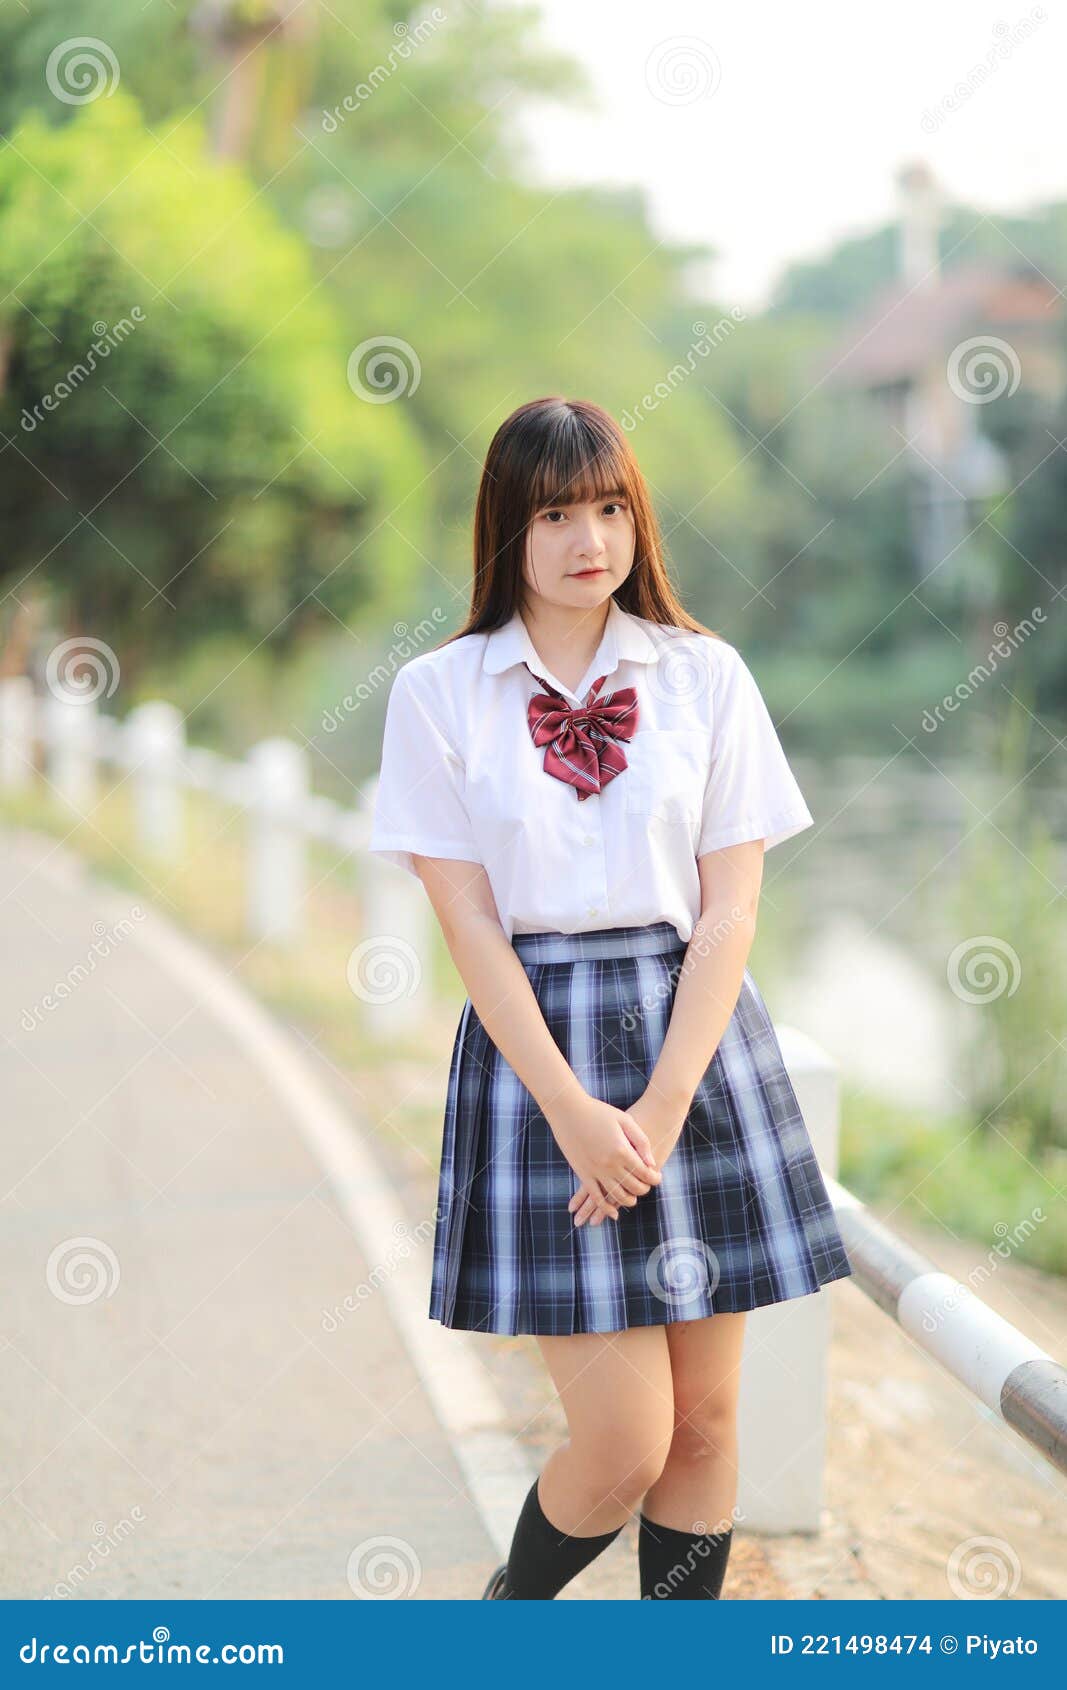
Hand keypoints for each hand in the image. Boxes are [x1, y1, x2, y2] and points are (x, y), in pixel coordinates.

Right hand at [545, 1091, 661, 1227]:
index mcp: (622, 1150)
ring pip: (616, 1195)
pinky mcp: (582, 1173)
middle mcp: (609, 1164)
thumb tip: (651, 1163)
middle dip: (644, 1189)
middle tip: (647, 1185)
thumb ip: (641, 1142)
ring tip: (634, 1197)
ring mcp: (595, 1171)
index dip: (654, 1178)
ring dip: (628, 1200)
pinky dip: (605, 1208)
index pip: (644, 1173)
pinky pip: (595, 1196)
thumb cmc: (598, 1111)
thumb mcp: (625, 1120)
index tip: (657, 1177)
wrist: (569, 1110)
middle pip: (633, 1186)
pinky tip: (614, 1213)